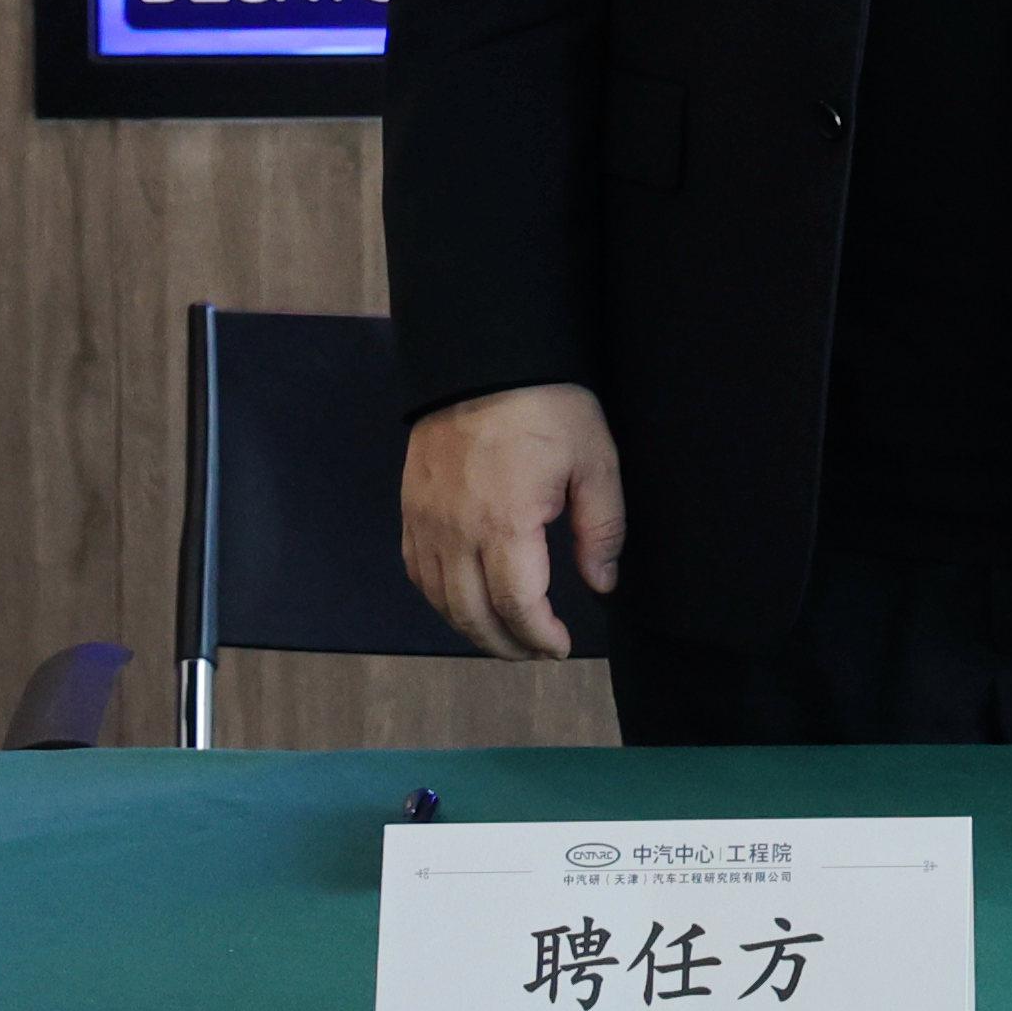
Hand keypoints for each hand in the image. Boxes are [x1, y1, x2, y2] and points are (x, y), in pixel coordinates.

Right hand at [400, 382, 626, 659]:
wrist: (484, 359)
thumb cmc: (546, 406)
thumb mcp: (595, 461)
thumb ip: (601, 529)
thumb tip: (601, 584)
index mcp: (505, 523)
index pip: (517, 607)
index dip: (541, 637)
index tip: (562, 645)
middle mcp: (456, 531)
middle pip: (472, 616)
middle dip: (507, 645)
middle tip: (537, 651)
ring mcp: (427, 521)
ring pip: (439, 601)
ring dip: (471, 629)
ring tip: (505, 636)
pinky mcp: (411, 509)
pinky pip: (417, 572)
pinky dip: (440, 599)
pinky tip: (464, 602)